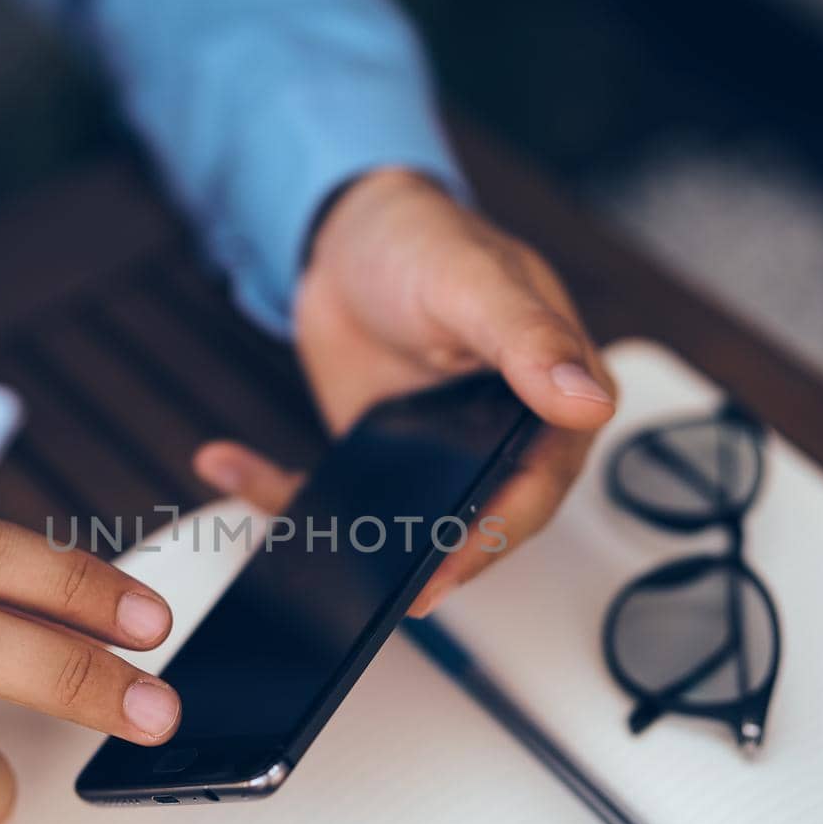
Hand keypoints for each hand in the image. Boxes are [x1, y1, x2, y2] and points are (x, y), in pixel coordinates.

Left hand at [199, 168, 615, 614]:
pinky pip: (340, 495)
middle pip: (477, 527)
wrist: (348, 233)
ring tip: (305, 541)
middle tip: (380, 590)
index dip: (495, 536)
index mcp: (555, 405)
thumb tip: (588, 401)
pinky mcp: (380, 459)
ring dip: (357, 545)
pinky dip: (284, 494)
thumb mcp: (473, 282)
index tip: (448, 567)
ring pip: (410, 527)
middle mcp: (505, 441)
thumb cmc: (425, 241)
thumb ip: (528, 341)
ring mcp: (441, 456)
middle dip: (426, 562)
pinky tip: (234, 469)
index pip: (537, 490)